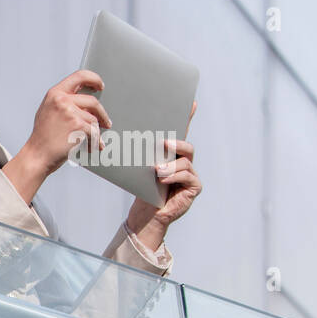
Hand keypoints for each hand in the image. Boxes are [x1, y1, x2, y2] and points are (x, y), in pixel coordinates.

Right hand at [18, 69, 112, 175]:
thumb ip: (62, 101)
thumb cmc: (42, 138)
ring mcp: (70, 113)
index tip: (100, 86)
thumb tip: (83, 100)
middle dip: (102, 114)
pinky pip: (94, 132)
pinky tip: (90, 147)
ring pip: (94, 119)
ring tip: (89, 140)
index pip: (79, 76)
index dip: (94, 79)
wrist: (37, 156)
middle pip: (93, 102)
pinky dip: (95, 142)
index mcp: (54, 94)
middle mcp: (62, 100)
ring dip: (95, 132)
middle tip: (106, 122)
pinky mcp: (78, 126)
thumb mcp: (47, 112)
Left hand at [126, 100, 200, 238]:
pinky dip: (175, 176)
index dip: (188, 118)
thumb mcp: (138, 168)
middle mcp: (184, 161)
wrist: (144, 214)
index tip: (192, 103)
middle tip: (164, 143)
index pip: (180, 133)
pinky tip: (163, 180)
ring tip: (157, 171)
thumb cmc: (141, 189)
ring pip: (186, 161)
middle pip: (187, 145)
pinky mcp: (194, 186)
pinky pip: (188, 176)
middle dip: (177, 143)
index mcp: (171, 154)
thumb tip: (122, 135)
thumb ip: (139, 154)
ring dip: (170, 165)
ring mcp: (191, 174)